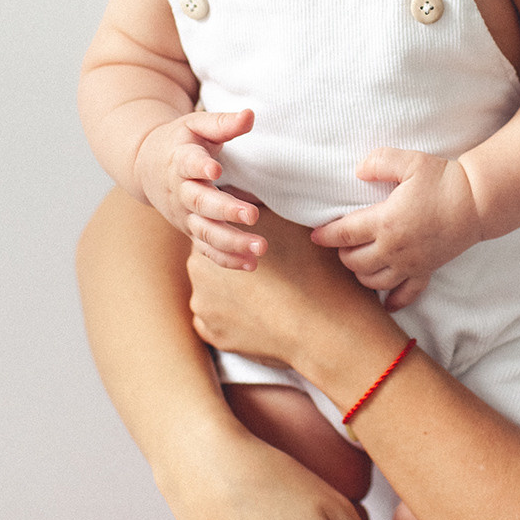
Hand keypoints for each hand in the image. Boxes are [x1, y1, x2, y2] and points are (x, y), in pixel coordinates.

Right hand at [135, 109, 267, 265]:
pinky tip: (251, 264)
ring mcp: (184, 215)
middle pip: (200, 203)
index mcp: (180, 161)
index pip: (188, 164)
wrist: (146, 166)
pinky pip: (207, 249)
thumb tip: (250, 115)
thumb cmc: (179, 142)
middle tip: (252, 215)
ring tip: (260, 247)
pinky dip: (227, 259)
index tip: (215, 170)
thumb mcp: (196, 125)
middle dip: (225, 211)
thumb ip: (222, 123)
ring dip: (232, 242)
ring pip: (205, 232)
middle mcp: (181, 192)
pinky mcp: (190, 230)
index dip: (200, 166)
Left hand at [187, 206, 377, 366]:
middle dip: (230, 262)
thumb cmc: (309, 268)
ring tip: (264, 294)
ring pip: (212, 292)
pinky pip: (215, 321)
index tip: (258, 240)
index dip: (237, 232)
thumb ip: (258, 204)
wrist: (321, 326)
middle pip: (211, 259)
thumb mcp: (285, 223)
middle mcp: (198, 268)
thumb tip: (248, 186)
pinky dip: (232, 319)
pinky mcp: (210, 333)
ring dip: (230, 292)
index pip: (216, 227)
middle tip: (265, 266)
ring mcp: (201, 304)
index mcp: (214, 234)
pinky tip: (257, 316)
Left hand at [311, 150, 482, 309]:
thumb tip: (358, 170)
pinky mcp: (427, 271)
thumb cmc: (444, 180)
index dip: (325, 236)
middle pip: (353, 262)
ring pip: (373, 282)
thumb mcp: (410, 161)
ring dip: (360, 274)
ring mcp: (410, 264)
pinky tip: (385, 302)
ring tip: (359, 261)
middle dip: (342, 254)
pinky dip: (393, 300)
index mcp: (385, 221)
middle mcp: (394, 248)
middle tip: (342, 243)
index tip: (315, 235)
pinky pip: (406, 294)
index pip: (343, 234)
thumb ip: (380, 162)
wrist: (478, 202)